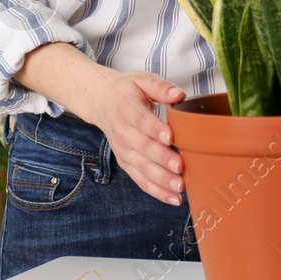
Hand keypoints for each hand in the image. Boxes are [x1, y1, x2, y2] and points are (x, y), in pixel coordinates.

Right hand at [82, 68, 187, 204]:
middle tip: (180, 167)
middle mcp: (122, 132)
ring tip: (179, 187)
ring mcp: (123, 150)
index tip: (170, 137)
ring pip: (141, 168)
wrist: (100, 102)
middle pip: (142, 148)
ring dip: (161, 180)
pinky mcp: (126, 163)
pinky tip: (173, 199)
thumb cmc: (127, 90)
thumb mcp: (142, 80)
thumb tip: (179, 95)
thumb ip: (161, 87)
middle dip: (161, 159)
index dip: (154, 129)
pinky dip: (156, 191)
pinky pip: (140, 180)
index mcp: (127, 108)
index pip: (141, 120)